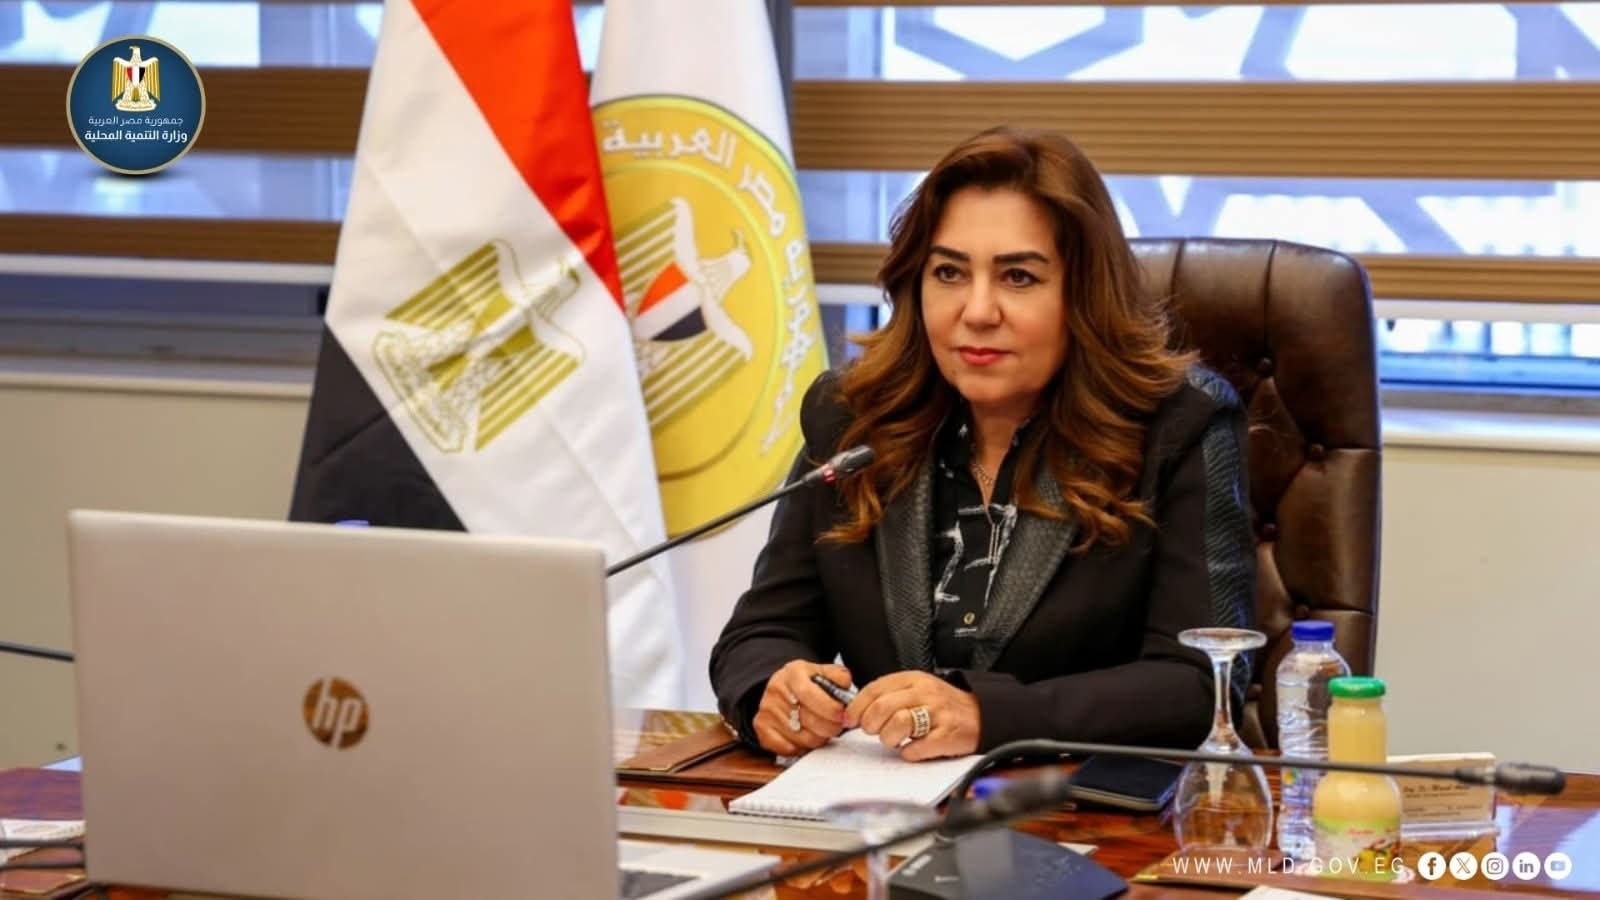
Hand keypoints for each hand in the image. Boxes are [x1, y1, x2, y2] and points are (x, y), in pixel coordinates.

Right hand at [752, 660, 853, 756]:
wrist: (782, 688)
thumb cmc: (806, 683)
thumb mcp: (822, 672)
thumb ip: (838, 676)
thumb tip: (845, 683)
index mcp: (792, 674)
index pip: (810, 695)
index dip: (830, 709)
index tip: (842, 715)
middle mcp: (776, 691)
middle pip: (808, 721)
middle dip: (830, 727)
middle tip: (838, 725)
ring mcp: (766, 711)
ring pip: (803, 738)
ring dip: (819, 738)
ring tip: (823, 729)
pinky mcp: (761, 728)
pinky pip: (789, 748)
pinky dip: (803, 747)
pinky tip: (807, 735)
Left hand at [844, 670, 979, 760]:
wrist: (981, 715)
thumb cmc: (942, 705)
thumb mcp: (916, 689)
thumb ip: (888, 695)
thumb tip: (854, 712)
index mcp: (912, 680)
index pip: (873, 690)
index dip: (856, 707)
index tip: (850, 720)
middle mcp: (924, 693)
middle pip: (881, 708)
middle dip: (870, 725)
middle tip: (875, 732)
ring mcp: (937, 714)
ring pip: (896, 725)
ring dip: (889, 739)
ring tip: (897, 740)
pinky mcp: (947, 736)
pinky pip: (916, 749)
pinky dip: (909, 753)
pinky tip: (913, 749)